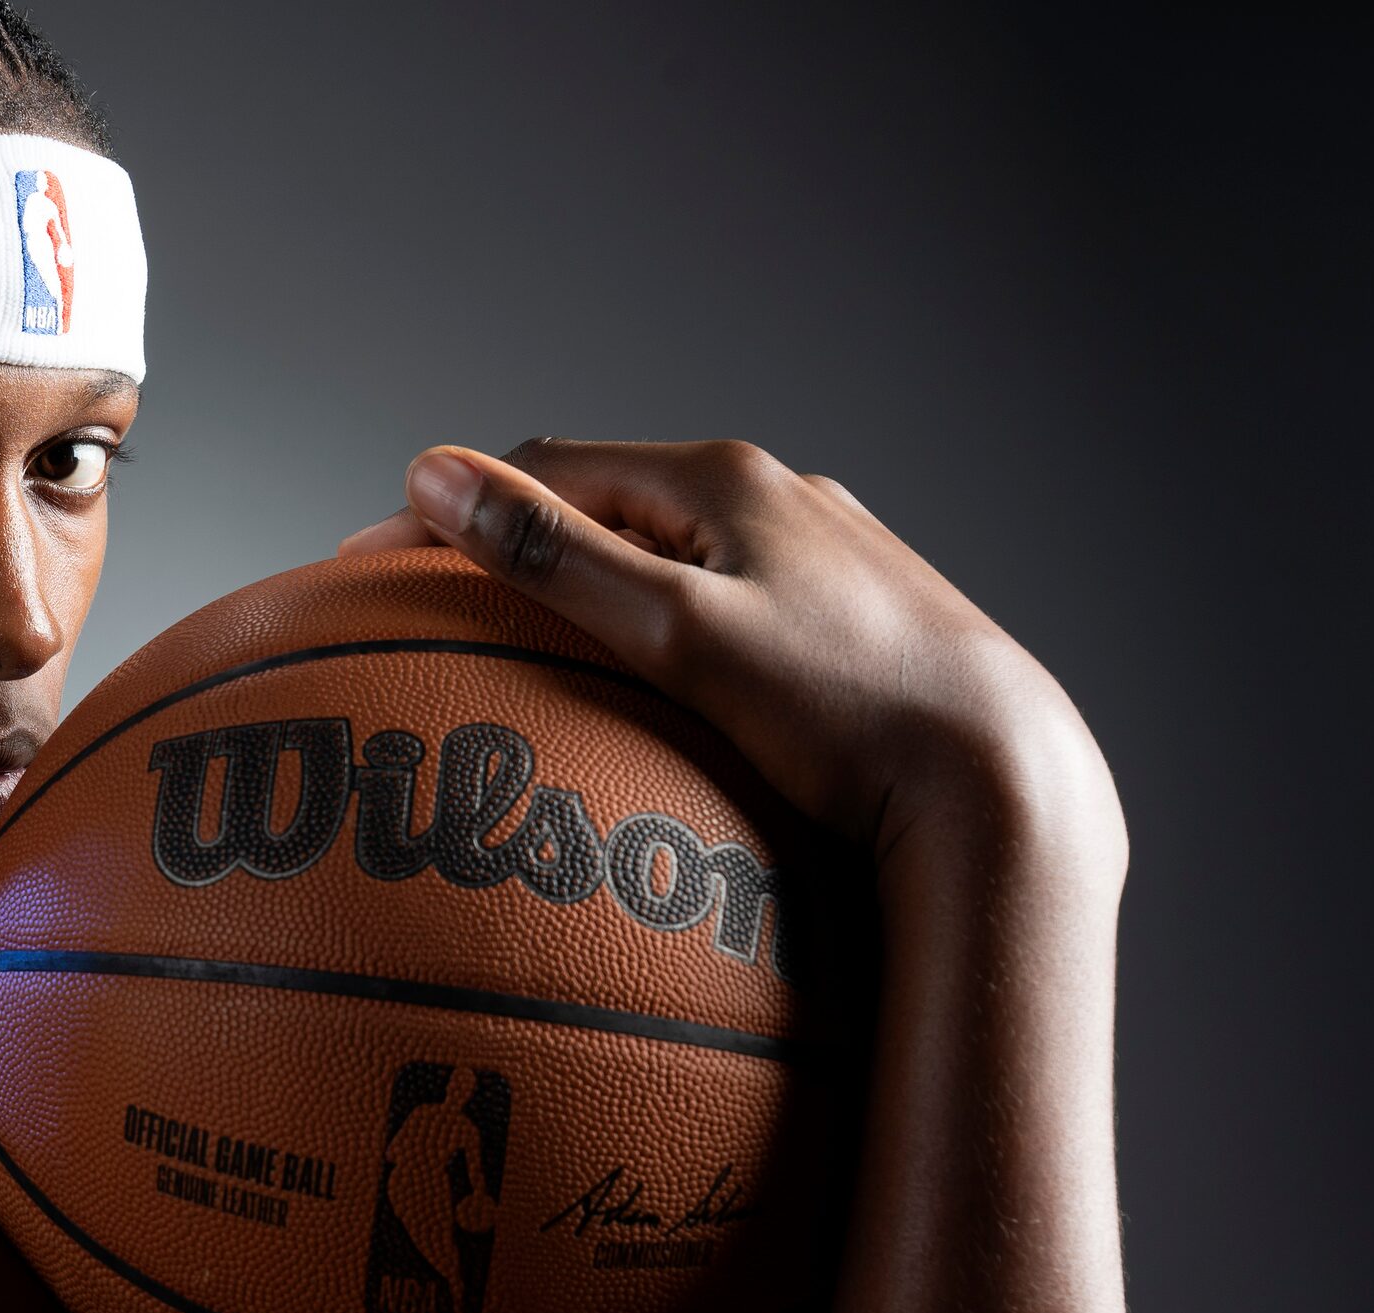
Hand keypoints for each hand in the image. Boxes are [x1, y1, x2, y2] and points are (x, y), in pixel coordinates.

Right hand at [340, 440, 1125, 890]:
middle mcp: (781, 498)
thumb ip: (551, 557)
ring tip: (531, 655)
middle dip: (519, 548)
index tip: (370, 571)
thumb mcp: (676, 633)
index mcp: (728, 480)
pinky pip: (726, 607)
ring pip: (675, 558)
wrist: (1004, 782)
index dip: (452, 515)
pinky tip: (654, 694)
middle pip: (611, 506)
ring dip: (592, 590)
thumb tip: (431, 475)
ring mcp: (824, 559)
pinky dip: (661, 632)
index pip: (549, 469)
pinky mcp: (853, 623)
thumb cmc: (844, 714)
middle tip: (436, 614)